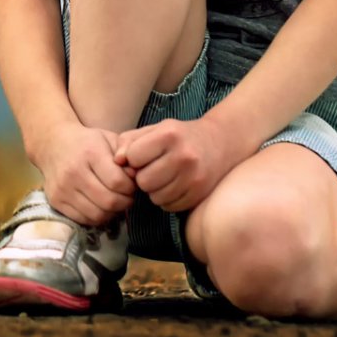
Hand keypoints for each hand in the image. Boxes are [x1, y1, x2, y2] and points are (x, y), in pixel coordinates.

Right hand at [34, 121, 136, 226]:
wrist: (53, 143)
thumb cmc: (87, 142)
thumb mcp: (109, 138)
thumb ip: (126, 154)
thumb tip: (135, 175)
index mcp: (90, 153)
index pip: (117, 182)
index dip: (130, 187)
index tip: (132, 184)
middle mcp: (74, 172)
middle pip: (109, 201)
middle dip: (125, 202)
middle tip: (127, 196)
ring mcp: (63, 188)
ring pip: (97, 215)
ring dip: (112, 212)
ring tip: (115, 201)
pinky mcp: (56, 201)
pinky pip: (84, 219)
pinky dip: (97, 217)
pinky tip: (100, 206)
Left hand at [114, 114, 239, 212]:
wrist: (219, 143)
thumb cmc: (179, 136)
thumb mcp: (155, 129)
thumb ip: (130, 141)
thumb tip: (117, 161)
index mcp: (169, 134)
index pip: (133, 157)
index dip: (133, 158)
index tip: (142, 155)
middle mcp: (183, 155)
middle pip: (143, 181)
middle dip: (143, 177)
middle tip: (153, 169)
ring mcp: (194, 176)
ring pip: (155, 197)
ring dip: (154, 190)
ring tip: (164, 177)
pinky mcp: (200, 193)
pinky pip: (170, 206)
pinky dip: (168, 199)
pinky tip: (174, 186)